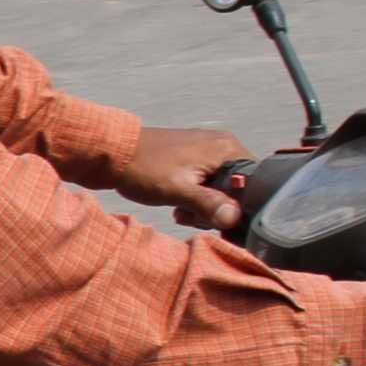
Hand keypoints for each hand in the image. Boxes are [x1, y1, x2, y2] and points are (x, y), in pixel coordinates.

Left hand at [120, 124, 254, 230]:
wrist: (111, 154)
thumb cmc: (143, 169)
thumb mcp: (178, 191)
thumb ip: (208, 204)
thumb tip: (235, 218)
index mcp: (227, 149)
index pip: (254, 183)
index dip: (239, 206)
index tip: (217, 218)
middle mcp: (223, 146)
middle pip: (237, 188)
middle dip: (216, 208)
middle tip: (190, 215)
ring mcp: (208, 151)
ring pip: (220, 190)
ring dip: (202, 207)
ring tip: (180, 210)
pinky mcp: (194, 158)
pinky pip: (206, 185)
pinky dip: (194, 198)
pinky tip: (178, 206)